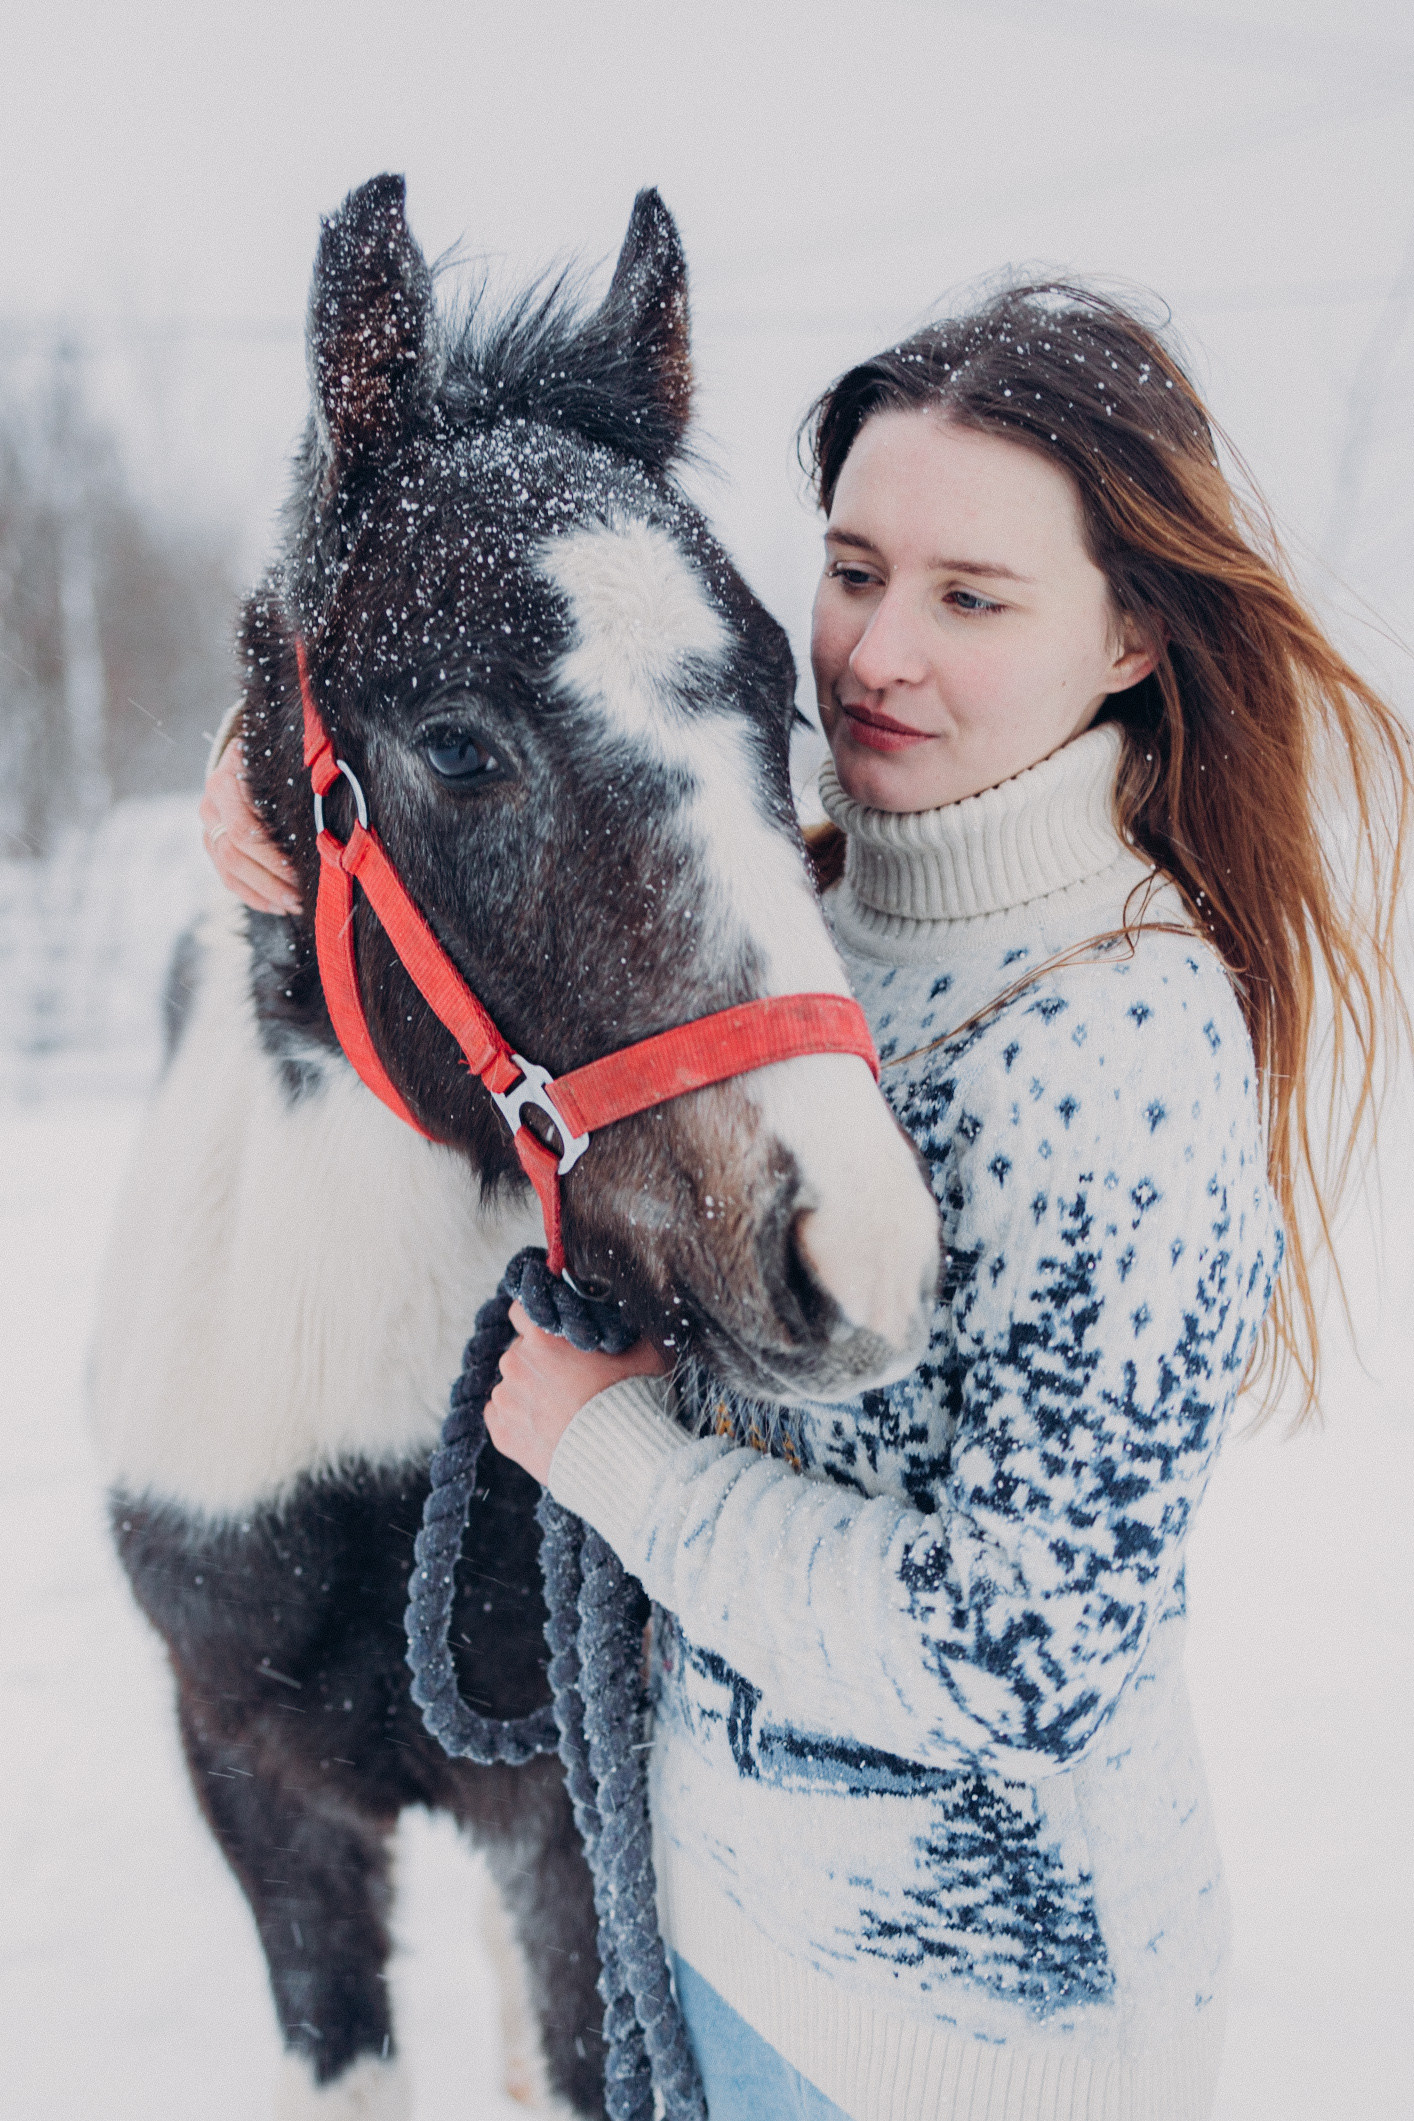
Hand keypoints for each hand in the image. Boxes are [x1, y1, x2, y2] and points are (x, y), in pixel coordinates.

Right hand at [200, 742, 302, 915]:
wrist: (249, 755)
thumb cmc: (279, 762)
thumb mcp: (286, 764)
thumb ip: (298, 786)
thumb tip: (328, 820)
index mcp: (227, 781)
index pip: (246, 831)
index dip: (275, 858)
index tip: (306, 873)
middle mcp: (211, 804)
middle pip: (235, 854)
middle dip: (271, 881)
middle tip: (301, 899)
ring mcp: (208, 825)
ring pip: (229, 870)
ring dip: (264, 893)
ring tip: (295, 906)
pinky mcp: (211, 843)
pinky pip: (227, 878)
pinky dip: (254, 896)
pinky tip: (278, 907)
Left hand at [485, 1302, 667, 1484]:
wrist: (623, 1457)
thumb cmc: (634, 1399)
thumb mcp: (643, 1350)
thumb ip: (624, 1329)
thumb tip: (624, 1319)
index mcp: (543, 1336)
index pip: (521, 1310)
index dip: (538, 1320)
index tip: (552, 1333)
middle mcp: (516, 1363)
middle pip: (520, 1351)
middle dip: (539, 1361)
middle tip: (569, 1379)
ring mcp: (506, 1400)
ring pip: (510, 1386)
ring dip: (529, 1392)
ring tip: (561, 1411)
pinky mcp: (502, 1434)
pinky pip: (500, 1417)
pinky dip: (519, 1420)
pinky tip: (546, 1427)